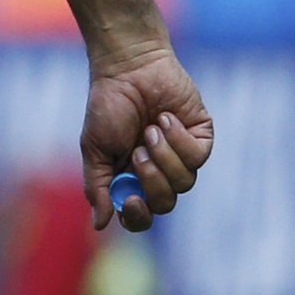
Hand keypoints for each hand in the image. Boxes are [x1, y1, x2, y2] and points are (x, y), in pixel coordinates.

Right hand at [83, 45, 211, 231]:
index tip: (132, 201)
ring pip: (184, 181)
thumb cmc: (107, 106)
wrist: (129, 69)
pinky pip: (197, 156)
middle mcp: (158, 172)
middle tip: (138, 153)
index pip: (140, 215)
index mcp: (130, 178)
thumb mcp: (94, 148)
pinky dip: (178, 138)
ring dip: (164, 154)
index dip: (138, 216)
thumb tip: (99, 224)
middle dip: (153, 180)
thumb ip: (97, 187)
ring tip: (150, 129)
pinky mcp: (201, 139)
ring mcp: (182, 156)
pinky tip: (166, 118)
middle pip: (165, 202)